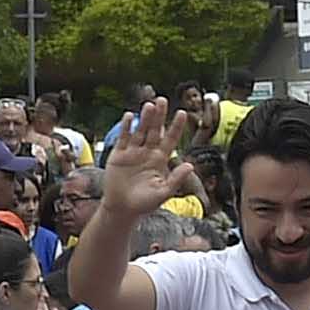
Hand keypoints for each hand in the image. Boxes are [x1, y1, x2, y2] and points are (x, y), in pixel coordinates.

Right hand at [99, 99, 195, 216]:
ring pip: (140, 131)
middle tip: (163, 100)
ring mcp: (133, 152)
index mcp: (160, 160)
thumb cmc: (144, 203)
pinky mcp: (119, 155)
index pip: (170, 139)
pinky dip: (127, 127)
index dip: (176, 127)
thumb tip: (190, 165)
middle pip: (154, 130)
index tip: (182, 113)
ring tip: (149, 105)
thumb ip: (176, 179)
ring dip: (144, 119)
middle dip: (159, 116)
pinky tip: (130, 116)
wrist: (122, 209)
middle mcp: (148, 153)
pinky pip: (124, 138)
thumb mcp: (163, 192)